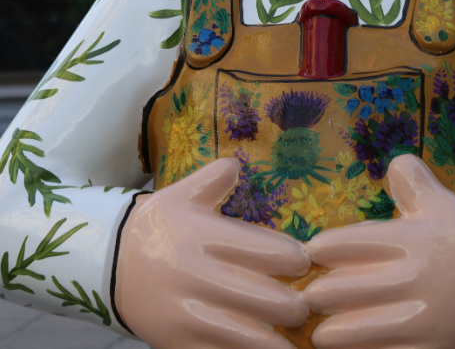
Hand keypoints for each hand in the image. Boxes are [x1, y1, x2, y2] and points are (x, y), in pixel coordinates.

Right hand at [115, 157, 309, 348]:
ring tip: (293, 333)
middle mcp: (197, 275)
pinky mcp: (177, 344)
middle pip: (266, 298)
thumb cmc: (157, 226)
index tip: (304, 262)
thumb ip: (213, 178)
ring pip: (249, 336)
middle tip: (305, 303)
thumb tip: (237, 164)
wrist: (108, 264)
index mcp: (204, 236)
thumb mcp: (180, 194)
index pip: (267, 251)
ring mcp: (187, 314)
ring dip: (278, 339)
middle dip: (294, 304)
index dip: (294, 259)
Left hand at [305, 155, 454, 348]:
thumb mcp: (441, 201)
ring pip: (357, 329)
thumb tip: (392, 162)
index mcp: (410, 241)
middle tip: (307, 297)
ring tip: (321, 333)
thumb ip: (411, 179)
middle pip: (343, 290)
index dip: (321, 249)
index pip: (347, 244)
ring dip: (332, 333)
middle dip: (319, 295)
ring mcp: (422, 320)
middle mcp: (411, 280)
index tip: (310, 253)